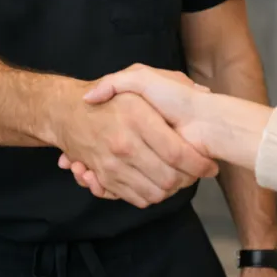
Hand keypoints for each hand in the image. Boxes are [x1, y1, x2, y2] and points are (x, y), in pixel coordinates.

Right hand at [53, 73, 216, 208]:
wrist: (66, 111)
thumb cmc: (110, 96)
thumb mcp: (137, 78)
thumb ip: (171, 81)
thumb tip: (203, 94)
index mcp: (137, 118)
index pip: (177, 153)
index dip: (199, 164)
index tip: (210, 165)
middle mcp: (124, 144)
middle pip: (169, 178)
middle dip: (189, 180)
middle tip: (197, 174)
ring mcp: (112, 164)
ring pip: (155, 193)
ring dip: (172, 190)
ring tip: (180, 178)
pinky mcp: (104, 178)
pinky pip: (136, 198)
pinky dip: (151, 195)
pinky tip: (158, 182)